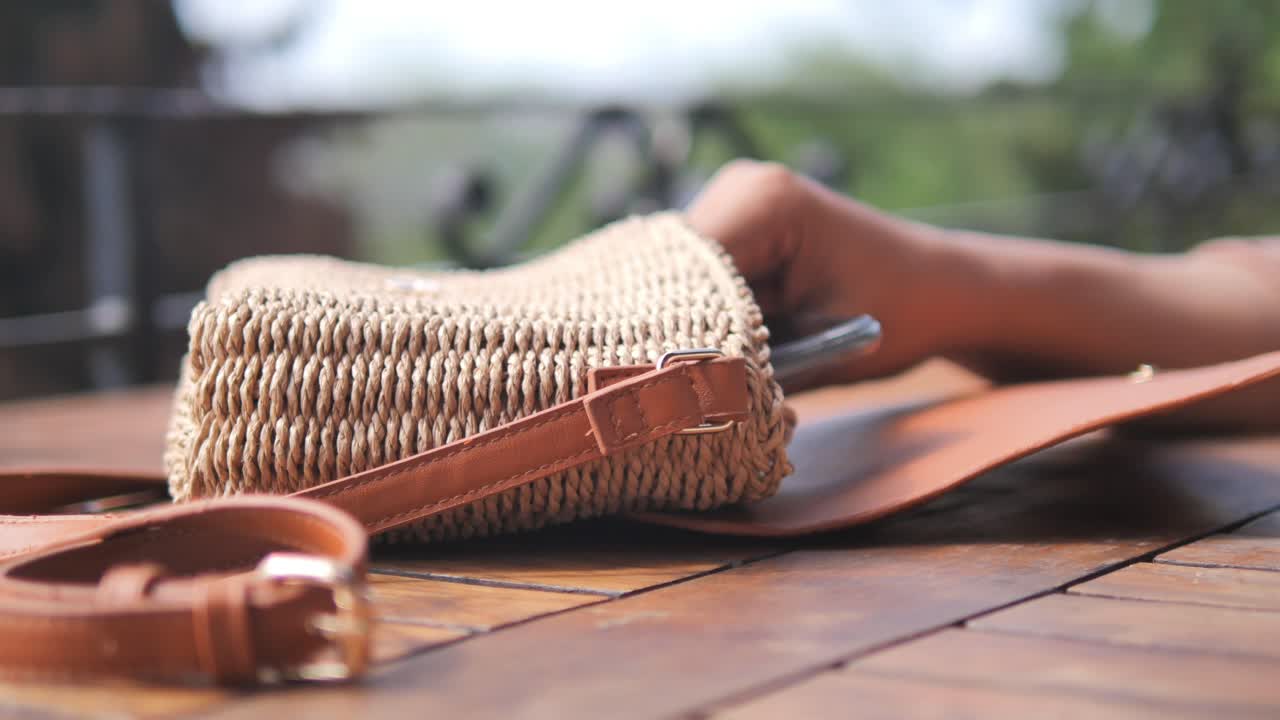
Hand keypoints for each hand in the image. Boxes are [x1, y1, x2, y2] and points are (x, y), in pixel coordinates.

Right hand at [686, 160, 982, 387]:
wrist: (941, 288)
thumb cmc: (901, 313)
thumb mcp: (824, 349)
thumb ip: (752, 372)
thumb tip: (678, 403)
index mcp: (766, 201)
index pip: (681, 268)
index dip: (665, 329)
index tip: (660, 390)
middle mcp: (738, 188)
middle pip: (667, 272)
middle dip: (669, 332)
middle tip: (668, 395)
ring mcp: (731, 204)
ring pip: (673, 281)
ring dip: (683, 329)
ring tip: (693, 380)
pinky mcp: (732, 232)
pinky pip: (694, 283)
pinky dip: (702, 323)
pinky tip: (713, 356)